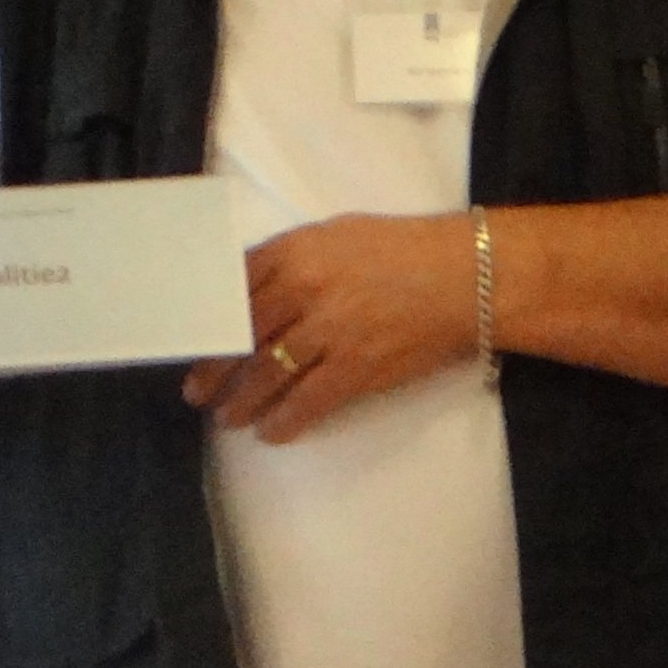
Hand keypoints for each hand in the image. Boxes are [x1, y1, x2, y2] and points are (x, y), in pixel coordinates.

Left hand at [185, 215, 472, 443]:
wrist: (469, 277)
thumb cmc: (406, 250)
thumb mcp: (338, 235)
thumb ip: (293, 257)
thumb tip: (252, 290)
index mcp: (296, 250)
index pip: (232, 288)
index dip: (209, 320)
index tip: (197, 340)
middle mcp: (303, 289)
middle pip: (240, 337)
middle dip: (214, 369)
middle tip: (198, 390)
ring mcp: (328, 331)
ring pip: (265, 375)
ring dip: (241, 402)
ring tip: (229, 417)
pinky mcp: (355, 368)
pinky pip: (306, 402)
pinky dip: (284, 421)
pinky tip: (272, 432)